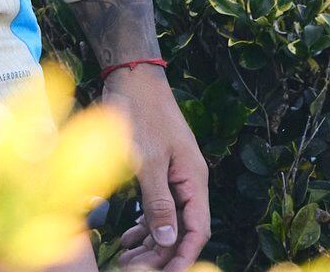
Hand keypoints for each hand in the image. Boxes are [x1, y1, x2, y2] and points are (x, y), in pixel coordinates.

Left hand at [103, 67, 210, 268]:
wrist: (131, 76)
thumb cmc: (140, 112)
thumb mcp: (147, 160)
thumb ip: (158, 201)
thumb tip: (169, 240)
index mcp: (194, 179)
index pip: (199, 228)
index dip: (186, 254)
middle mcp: (188, 180)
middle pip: (183, 227)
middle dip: (164, 251)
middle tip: (137, 267)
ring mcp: (173, 175)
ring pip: (168, 218)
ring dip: (152, 240)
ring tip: (130, 258)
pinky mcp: (157, 169)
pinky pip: (156, 204)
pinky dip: (144, 221)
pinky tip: (129, 235)